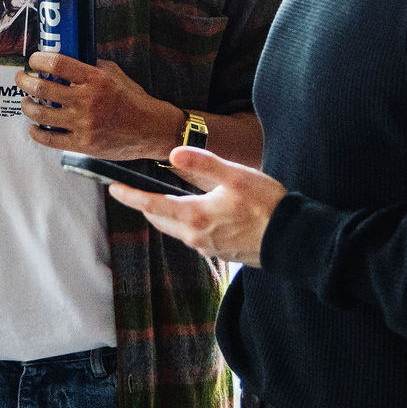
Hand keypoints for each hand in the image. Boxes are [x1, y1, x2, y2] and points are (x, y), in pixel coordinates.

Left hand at [17, 52, 179, 159]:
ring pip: (41, 114)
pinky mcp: (83, 145)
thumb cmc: (133, 100)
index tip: (34, 61)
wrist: (151, 130)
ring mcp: (83, 125)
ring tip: (26, 101)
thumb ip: (91, 66)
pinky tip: (34, 127)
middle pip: (42, 88)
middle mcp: (87, 101)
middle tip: (21, 78)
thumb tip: (67, 60)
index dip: (39, 60)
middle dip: (24, 81)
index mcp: (96, 79)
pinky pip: (50, 140)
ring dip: (27, 106)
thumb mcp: (115, 74)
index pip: (57, 64)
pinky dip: (36, 133)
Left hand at [108, 147, 287, 266]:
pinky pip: (194, 238)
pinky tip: (195, 216)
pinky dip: (186, 225)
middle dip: (145, 206)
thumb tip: (173, 154)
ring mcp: (209, 248)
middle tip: (131, 193)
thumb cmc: (268, 206)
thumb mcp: (236, 176)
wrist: (293, 240)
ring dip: (165, 216)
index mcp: (195, 216)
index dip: (130, 196)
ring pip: (177, 230)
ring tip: (159, 201)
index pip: (151, 206)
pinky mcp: (222, 253)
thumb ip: (204, 163)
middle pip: (160, 221)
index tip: (112, 189)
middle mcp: (196, 237)